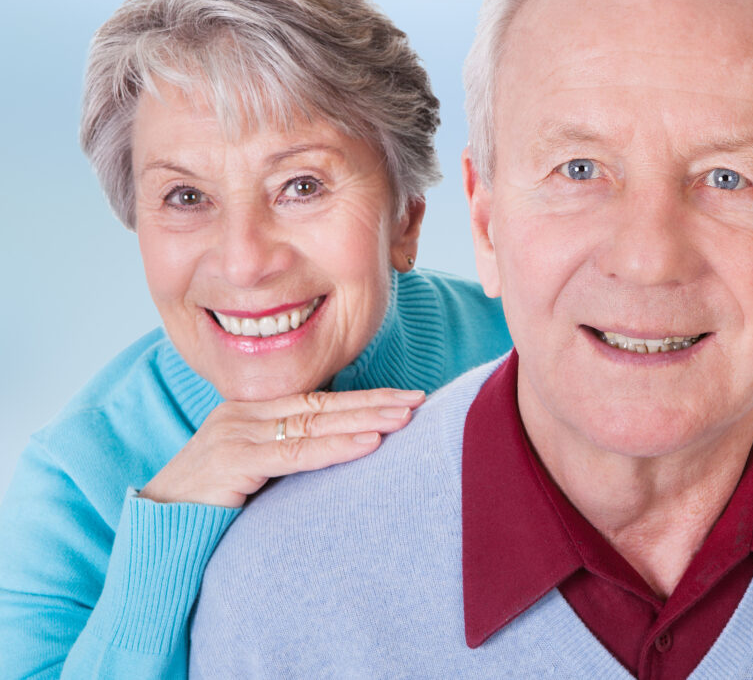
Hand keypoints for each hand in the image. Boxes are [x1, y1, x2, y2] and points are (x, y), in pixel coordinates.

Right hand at [137, 388, 426, 507]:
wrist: (157, 529)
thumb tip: (348, 452)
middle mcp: (241, 415)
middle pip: (321, 405)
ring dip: (364, 420)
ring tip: (405, 419)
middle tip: (419, 400)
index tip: (407, 398)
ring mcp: (235, 434)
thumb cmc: (211, 505)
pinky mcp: (232, 460)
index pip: (317, 401)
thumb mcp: (256, 472)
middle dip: (374, 403)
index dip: (364, 398)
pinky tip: (369, 444)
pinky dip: (336, 447)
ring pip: (313, 424)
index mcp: (248, 412)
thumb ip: (290, 456)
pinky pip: (294, 453)